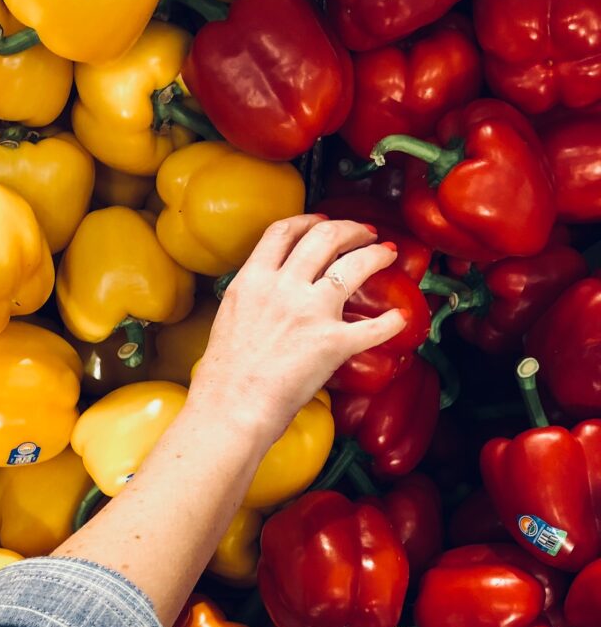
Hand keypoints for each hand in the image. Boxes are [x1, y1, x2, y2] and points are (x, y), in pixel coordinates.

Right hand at [189, 213, 405, 443]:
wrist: (231, 406)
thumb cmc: (225, 375)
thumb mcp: (230, 317)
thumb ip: (253, 296)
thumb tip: (268, 294)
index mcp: (253, 280)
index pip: (283, 232)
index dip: (309, 220)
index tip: (323, 220)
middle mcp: (283, 287)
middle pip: (325, 237)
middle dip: (352, 229)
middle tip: (366, 233)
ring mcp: (310, 312)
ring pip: (354, 265)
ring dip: (376, 254)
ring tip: (388, 253)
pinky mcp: (333, 342)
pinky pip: (373, 327)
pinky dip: (392, 323)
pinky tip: (401, 318)